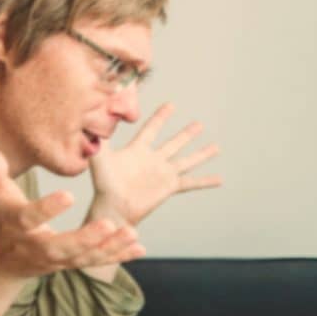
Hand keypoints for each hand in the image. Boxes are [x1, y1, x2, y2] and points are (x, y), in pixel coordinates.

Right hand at [0, 149, 144, 279]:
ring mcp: (55, 259)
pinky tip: (139, 248)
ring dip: (109, 247)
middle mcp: (36, 246)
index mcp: (17, 225)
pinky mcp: (70, 264)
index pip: (31, 217)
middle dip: (85, 238)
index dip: (48, 207)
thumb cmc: (0, 219)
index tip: (69, 195)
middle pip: (61, 246)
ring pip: (83, 257)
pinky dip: (118, 256)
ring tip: (132, 232)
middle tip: (109, 224)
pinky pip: (95, 261)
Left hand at [87, 104, 221, 226]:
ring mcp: (163, 173)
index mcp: (138, 150)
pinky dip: (205, 181)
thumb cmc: (103, 186)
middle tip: (199, 124)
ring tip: (216, 148)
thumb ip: (100, 139)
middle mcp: (154, 160)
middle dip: (187, 134)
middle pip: (174, 143)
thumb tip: (97, 119)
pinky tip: (219, 179)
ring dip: (201, 154)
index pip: (151, 129)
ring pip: (187, 160)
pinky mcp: (170, 187)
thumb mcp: (101, 159)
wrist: (113, 210)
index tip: (171, 105)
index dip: (161, 117)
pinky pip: (191, 182)